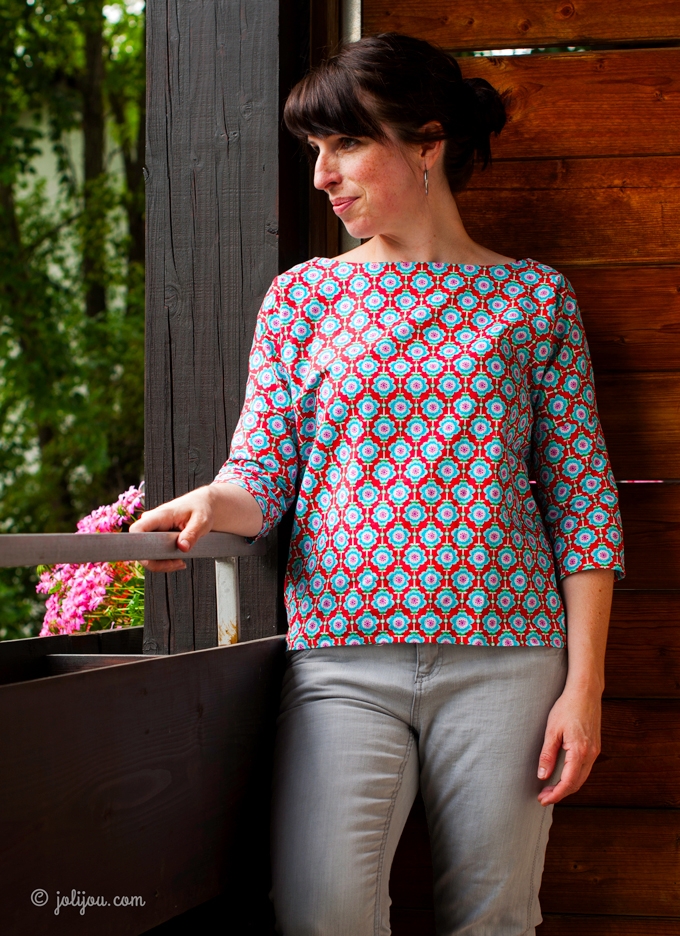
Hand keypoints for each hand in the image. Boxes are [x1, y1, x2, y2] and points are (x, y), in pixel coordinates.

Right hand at [129, 487, 215, 572]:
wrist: (203, 505)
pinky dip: (164, 561)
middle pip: (140, 547)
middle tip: (178, 563)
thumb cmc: (201, 508)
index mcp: (159, 515)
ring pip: (147, 553)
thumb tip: (183, 548)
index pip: (137, 530)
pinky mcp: (156, 537)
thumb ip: (192, 534)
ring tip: (180, 562)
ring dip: (162, 563)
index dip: (138, 546)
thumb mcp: (201, 521)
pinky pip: (154, 553)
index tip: (153, 558)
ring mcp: (153, 530)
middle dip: (157, 562)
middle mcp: (151, 523)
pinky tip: (177, 560)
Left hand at [536, 685, 601, 806]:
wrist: (585, 692)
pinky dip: (574, 776)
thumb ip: (547, 754)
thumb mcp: (552, 730)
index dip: (556, 794)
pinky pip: (585, 768)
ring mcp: (595, 751)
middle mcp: (591, 754)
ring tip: (550, 789)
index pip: (568, 782)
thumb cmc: (567, 707)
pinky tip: (562, 775)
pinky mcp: (595, 746)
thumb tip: (542, 776)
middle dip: (560, 793)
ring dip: (567, 786)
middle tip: (543, 797)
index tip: (543, 800)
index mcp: (580, 751)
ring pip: (582, 777)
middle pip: (577, 784)